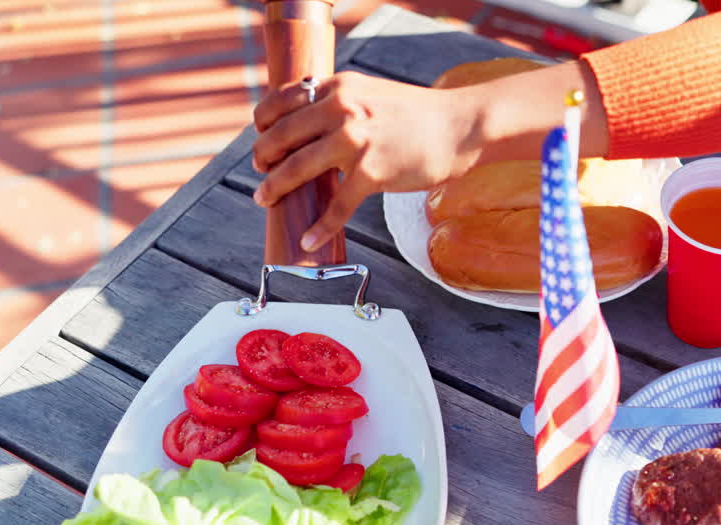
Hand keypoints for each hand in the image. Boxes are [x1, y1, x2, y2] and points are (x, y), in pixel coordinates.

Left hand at [251, 72, 480, 250]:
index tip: (260, 136)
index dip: (263, 122)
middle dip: (262, 156)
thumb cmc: (421, 115)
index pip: (282, 100)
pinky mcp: (372, 172)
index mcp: (339, 87)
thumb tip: (316, 125)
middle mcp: (342, 109)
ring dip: (275, 187)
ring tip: (264, 199)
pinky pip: (336, 206)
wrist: (462, 126)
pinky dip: (319, 227)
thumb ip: (344, 104)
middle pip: (282, 135)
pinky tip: (308, 241)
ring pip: (298, 167)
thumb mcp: (373, 94)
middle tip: (259, 171)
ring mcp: (356, 141)